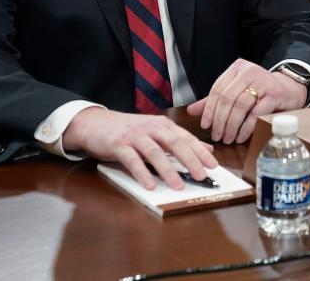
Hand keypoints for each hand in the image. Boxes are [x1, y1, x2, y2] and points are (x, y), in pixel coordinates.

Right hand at [62, 107, 216, 190]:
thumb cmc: (129, 130)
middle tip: (201, 176)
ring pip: (155, 152)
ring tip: (177, 186)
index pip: (186, 138)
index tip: (213, 166)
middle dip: (189, 160)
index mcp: (163, 124)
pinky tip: (150, 185)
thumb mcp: (156, 131)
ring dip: (168, 170)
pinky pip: (132, 160)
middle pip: (174, 143)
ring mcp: (134, 136)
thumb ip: (180, 140)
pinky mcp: (118, 145)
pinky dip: (142, 173)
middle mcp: (151, 128)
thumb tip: (207, 149)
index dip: (200, 152)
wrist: (96, 123)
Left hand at [187, 59, 307, 144]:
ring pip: (240, 106)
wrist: (288, 89)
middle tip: (217, 136)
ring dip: (231, 126)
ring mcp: (263, 81)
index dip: (209, 110)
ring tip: (228, 138)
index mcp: (237, 68)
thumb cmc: (259, 91)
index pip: (217, 89)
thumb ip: (215, 100)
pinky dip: (246, 127)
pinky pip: (255, 113)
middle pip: (227, 99)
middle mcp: (249, 71)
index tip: (205, 126)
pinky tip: (241, 136)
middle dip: (219, 121)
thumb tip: (191, 110)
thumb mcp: (236, 91)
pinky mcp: (274, 94)